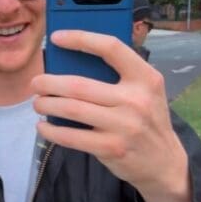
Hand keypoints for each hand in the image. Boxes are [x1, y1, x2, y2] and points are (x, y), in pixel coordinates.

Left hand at [32, 30, 191, 201]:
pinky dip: (51, 131)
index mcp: (146, 78)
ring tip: (37, 103)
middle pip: (79, 85)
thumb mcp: (145, 92)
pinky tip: (43, 126)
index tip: (56, 38)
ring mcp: (124, 126)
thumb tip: (69, 62)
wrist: (164, 163)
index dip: (80, 39)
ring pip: (71, 109)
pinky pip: (71, 137)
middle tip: (35, 83)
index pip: (111, 48)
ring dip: (46, 105)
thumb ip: (118, 76)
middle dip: (48, 83)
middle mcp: (136, 100)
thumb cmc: (146, 120)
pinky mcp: (111, 148)